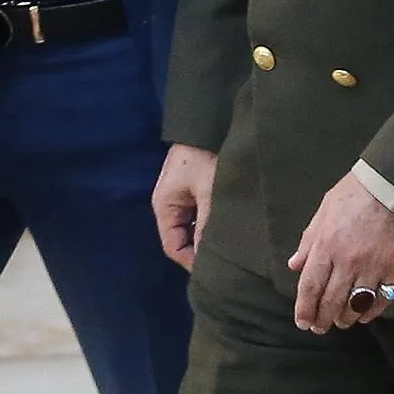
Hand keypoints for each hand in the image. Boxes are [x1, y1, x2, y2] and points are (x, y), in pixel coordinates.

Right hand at [151, 143, 217, 270]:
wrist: (206, 122)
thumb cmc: (205, 155)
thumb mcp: (208, 192)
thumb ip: (206, 226)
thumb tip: (208, 259)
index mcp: (164, 207)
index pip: (174, 248)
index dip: (193, 263)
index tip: (217, 270)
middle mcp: (168, 205)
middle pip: (182, 240)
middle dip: (201, 252)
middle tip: (226, 261)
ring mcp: (178, 198)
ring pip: (191, 229)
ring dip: (206, 237)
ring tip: (229, 246)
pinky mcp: (190, 191)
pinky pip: (196, 216)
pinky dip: (208, 224)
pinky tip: (226, 227)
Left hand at [287, 172, 393, 333]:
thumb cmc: (357, 192)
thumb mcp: (325, 209)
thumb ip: (309, 239)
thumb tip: (294, 265)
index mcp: (326, 245)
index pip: (310, 286)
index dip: (304, 308)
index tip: (302, 322)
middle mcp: (346, 261)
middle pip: (331, 301)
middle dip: (322, 319)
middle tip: (319, 328)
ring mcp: (372, 268)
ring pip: (355, 305)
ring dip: (345, 319)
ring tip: (340, 322)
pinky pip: (381, 300)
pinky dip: (371, 312)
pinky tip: (364, 316)